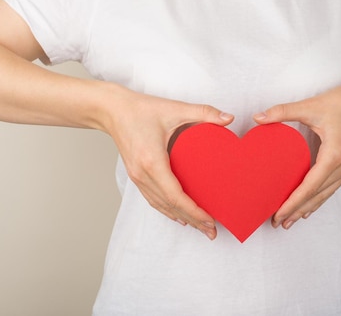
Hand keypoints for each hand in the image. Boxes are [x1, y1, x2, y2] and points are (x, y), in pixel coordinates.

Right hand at [104, 87, 233, 239]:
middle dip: (193, 221)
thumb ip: (204, 112)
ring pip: (161, 206)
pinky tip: (179, 216)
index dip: (194, 211)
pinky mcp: (136, 176)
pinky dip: (168, 210)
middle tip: (212, 232)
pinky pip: (153, 199)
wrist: (111, 110)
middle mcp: (143, 175)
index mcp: (153, 162)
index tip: (211, 220)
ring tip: (201, 228)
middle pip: (170, 206)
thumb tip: (229, 119)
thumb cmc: (140, 109)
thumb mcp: (175, 108)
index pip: (176, 196)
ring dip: (182, 218)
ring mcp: (138, 178)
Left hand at [254, 78, 340, 229]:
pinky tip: (309, 207)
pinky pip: (331, 187)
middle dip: (297, 211)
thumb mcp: (311, 105)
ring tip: (290, 221)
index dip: (293, 202)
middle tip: (277, 223)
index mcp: (334, 154)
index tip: (279, 213)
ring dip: (307, 208)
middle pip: (317, 195)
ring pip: (325, 194)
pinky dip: (318, 198)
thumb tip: (258, 118)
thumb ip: (283, 112)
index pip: (310, 185)